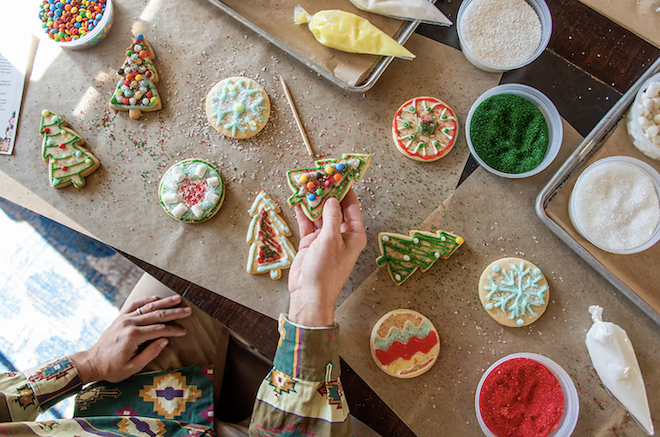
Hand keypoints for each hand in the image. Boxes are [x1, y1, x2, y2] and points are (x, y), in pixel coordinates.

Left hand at [70, 295, 190, 383]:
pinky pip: (134, 305)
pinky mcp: (120, 318)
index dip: (174, 330)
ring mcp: (124, 319)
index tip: (184, 331)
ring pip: (147, 307)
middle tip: (188, 310)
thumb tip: (165, 340)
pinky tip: (155, 298)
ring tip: (177, 298)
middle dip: (174, 312)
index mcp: (133, 336)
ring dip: (164, 302)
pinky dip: (145, 300)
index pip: (160, 329)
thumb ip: (150, 353)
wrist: (92, 363)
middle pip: (156, 315)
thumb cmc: (112, 369)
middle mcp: (129, 324)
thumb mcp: (133, 367)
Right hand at [288, 188, 366, 326]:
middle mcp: (341, 234)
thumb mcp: (331, 240)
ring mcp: (325, 238)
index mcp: (354, 235)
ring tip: (306, 183)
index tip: (340, 174)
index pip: (352, 206)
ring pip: (320, 213)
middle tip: (319, 175)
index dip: (346, 189)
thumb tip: (332, 198)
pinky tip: (297, 199)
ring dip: (313, 200)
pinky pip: (307, 223)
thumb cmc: (325, 271)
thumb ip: (332, 217)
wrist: (308, 294)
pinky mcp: (311, 242)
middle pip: (335, 207)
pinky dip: (303, 212)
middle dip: (327, 192)